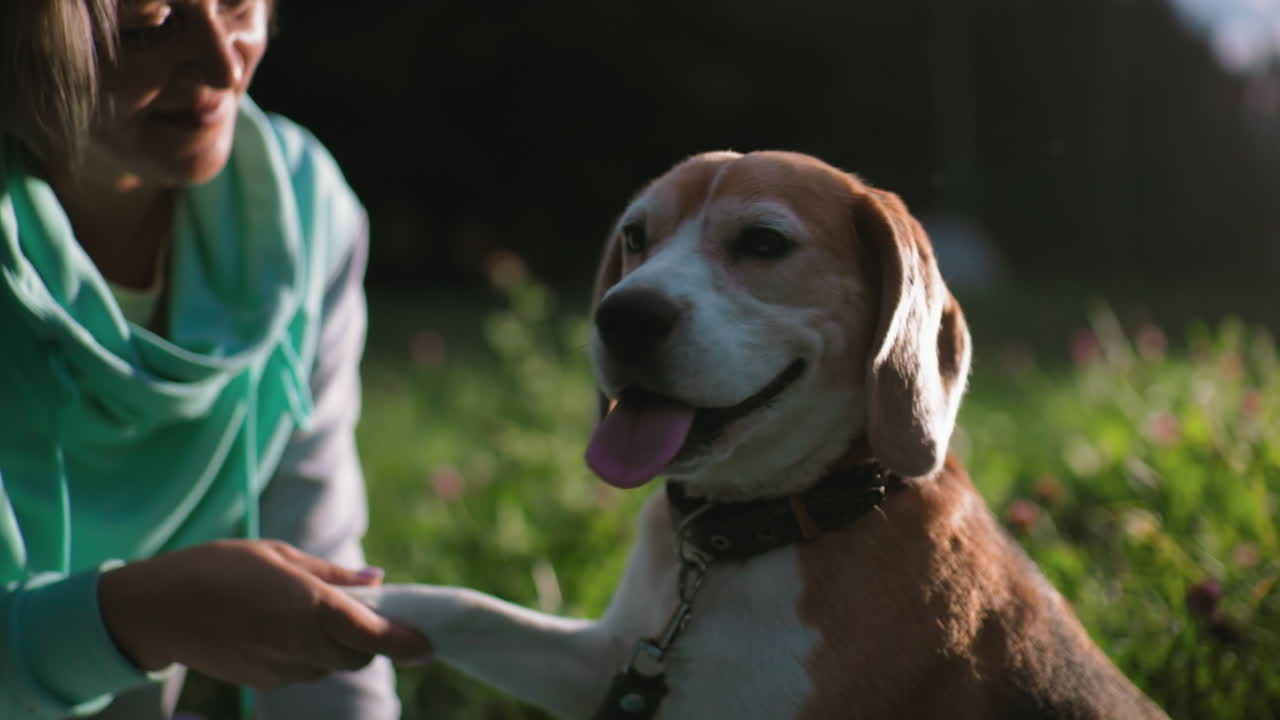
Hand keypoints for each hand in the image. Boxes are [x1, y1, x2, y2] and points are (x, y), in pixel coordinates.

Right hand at [98, 539, 431, 687]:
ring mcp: (282, 667)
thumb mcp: (280, 554)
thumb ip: (332, 574)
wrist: (159, 608)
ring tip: (316, 616)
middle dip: (372, 642)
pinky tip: (286, 631)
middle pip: (360, 657)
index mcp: (312, 606)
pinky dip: (310, 658)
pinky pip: (304, 674)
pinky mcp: (263, 681)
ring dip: (339, 650)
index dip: (407, 643)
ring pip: (332, 668)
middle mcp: (302, 643)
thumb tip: (377, 581)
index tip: (429, 645)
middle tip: (363, 616)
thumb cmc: (219, 567)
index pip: (375, 636)